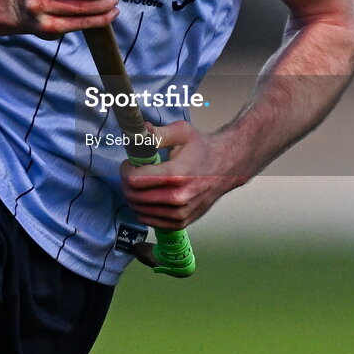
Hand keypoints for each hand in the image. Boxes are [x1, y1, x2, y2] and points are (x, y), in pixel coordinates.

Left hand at [119, 121, 236, 227]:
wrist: (227, 165)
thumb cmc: (203, 147)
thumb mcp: (182, 132)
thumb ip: (157, 133)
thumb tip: (139, 131)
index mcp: (177, 174)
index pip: (135, 180)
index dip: (126, 170)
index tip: (129, 163)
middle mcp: (179, 198)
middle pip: (135, 197)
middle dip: (126, 183)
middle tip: (131, 171)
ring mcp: (181, 213)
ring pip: (140, 211)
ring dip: (133, 196)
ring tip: (139, 182)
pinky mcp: (182, 222)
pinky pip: (151, 221)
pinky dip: (143, 209)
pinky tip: (147, 196)